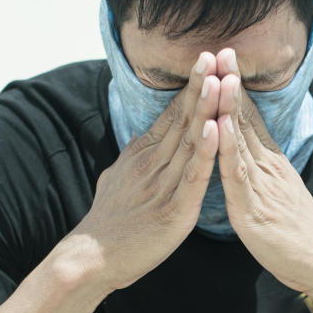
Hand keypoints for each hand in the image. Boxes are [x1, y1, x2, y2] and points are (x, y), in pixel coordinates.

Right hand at [70, 52, 221, 290]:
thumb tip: (142, 139)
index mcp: (143, 154)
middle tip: (215, 54)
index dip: (191, 87)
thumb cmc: (108, 222)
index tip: (207, 59)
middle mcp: (153, 163)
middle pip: (182, 118)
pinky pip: (193, 176)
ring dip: (206, 109)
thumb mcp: (119, 178)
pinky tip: (214, 130)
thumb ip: (136, 157)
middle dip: (201, 85)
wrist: (92, 258)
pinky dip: (204, 152)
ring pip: (190, 140)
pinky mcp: (174, 209)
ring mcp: (163, 185)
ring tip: (219, 80)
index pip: (172, 114)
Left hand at [213, 48, 312, 293]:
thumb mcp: (281, 196)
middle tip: (221, 47)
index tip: (226, 58)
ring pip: (240, 139)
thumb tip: (252, 159)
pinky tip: (219, 125)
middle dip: (231, 83)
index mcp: (271, 165)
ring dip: (228, 104)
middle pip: (245, 119)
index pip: (251, 119)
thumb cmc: (300, 236)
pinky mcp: (253, 208)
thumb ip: (264, 174)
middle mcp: (267, 168)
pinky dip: (227, 147)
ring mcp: (261, 185)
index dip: (237, 88)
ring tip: (219, 73)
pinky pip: (237, 173)